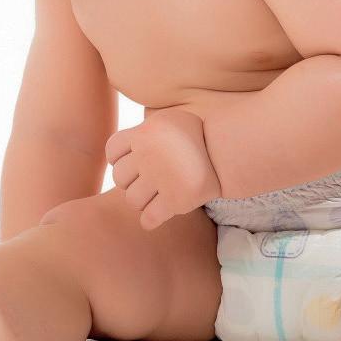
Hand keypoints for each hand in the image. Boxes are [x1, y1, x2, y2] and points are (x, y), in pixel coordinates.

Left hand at [105, 108, 222, 229]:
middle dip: (129, 182)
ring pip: (132, 199)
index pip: (112, 151)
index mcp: (142, 134)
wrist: (228, 150)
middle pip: (119, 177)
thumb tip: (128, 143)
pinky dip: (149, 220)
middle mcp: (147, 155)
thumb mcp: (168, 119)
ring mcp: (161, 178)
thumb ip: (144, 128)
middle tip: (144, 184)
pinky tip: (153, 218)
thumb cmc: (197, 134)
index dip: (118, 160)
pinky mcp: (177, 199)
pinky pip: (150, 217)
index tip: (131, 164)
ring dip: (140, 202)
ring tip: (152, 198)